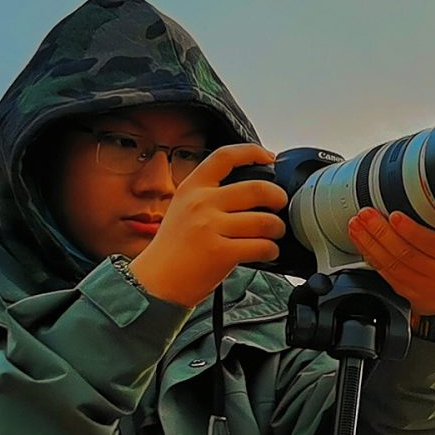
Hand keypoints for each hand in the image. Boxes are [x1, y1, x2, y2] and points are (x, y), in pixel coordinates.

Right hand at [124, 143, 287, 307]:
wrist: (155, 282)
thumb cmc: (174, 249)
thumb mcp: (183, 209)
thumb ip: (211, 196)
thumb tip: (252, 191)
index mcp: (192, 188)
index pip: (225, 156)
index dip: (253, 152)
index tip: (269, 157)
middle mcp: (200, 203)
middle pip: (257, 189)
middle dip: (278, 197)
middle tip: (280, 205)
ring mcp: (210, 227)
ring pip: (265, 221)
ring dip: (278, 228)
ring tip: (274, 233)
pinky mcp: (220, 253)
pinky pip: (262, 246)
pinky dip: (271, 250)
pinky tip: (267, 251)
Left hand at [348, 208, 434, 314]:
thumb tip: (420, 187)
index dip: (413, 231)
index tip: (395, 215)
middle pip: (409, 254)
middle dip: (383, 233)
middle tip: (367, 215)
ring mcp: (426, 287)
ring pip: (394, 266)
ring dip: (371, 244)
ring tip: (358, 225)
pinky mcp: (408, 293)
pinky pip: (386, 274)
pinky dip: (370, 256)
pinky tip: (361, 242)